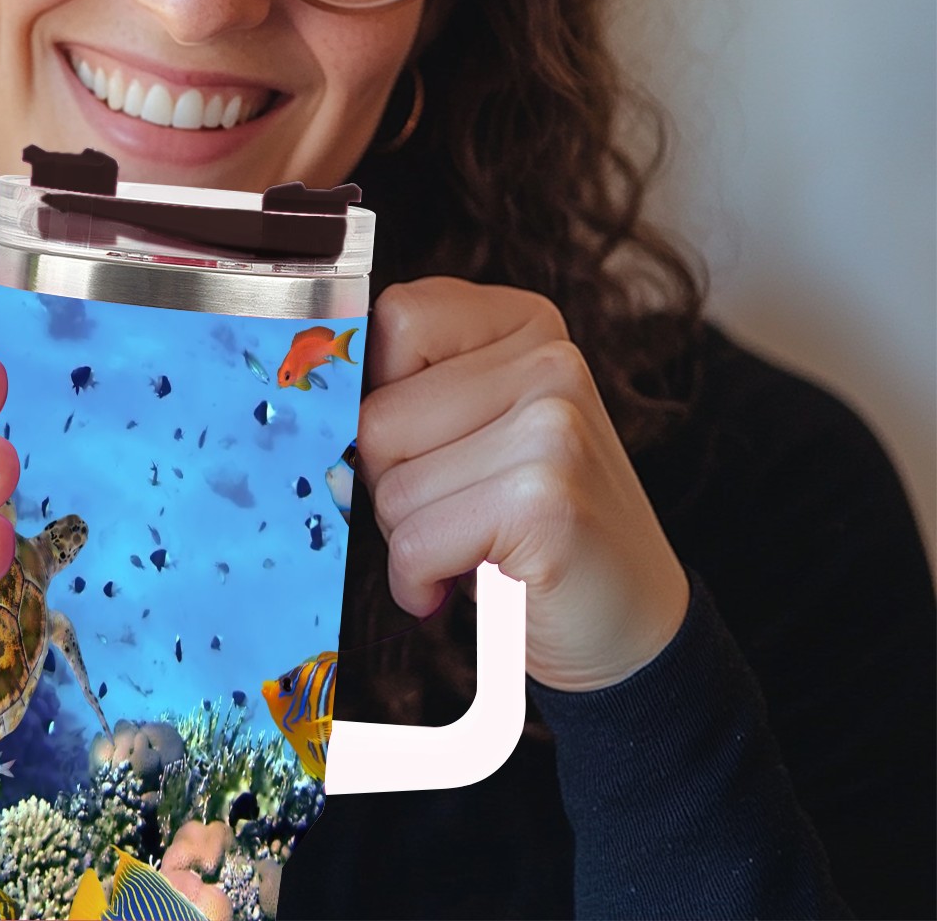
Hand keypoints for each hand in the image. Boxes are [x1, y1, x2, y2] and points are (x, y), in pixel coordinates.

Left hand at [358, 278, 688, 690]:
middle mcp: (550, 361)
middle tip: (454, 511)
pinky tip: (465, 584)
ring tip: (471, 544)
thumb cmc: (529, 525)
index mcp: (527, 324)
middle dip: (391, 481)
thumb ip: (416, 386)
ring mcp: (553, 426)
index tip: (417, 442)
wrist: (632, 628)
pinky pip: (415, 543)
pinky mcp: (544, 500)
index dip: (379, 393)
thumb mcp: (480, 426)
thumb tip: (315, 387)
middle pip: (377, 415)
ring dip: (409, 537)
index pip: (395, 318)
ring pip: (389, 484)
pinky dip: (419, 581)